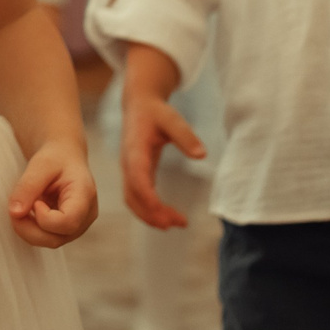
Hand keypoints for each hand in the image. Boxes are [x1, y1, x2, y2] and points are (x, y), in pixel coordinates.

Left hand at [9, 140, 97, 248]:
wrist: (65, 157)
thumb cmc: (56, 157)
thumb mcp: (40, 164)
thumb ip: (27, 187)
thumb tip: (14, 213)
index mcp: (85, 195)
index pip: (68, 222)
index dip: (44, 217)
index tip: (35, 201)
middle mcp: (86, 215)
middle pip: (57, 238)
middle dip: (29, 228)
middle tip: (17, 208)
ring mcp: (79, 225)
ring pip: (51, 242)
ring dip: (29, 229)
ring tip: (24, 206)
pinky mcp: (68, 230)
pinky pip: (48, 238)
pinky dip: (32, 229)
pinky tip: (29, 211)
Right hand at [121, 94, 204, 230]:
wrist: (138, 105)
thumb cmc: (156, 112)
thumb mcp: (172, 119)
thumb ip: (186, 136)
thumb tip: (202, 155)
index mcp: (135, 151)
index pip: (138, 179)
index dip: (149, 198)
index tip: (165, 214)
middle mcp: (127, 164)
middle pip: (133, 196)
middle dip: (152, 214)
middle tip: (178, 223)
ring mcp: (128, 171)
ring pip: (132, 200)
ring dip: (150, 216)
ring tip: (176, 224)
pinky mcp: (134, 174)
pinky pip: (137, 197)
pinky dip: (149, 210)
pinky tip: (167, 216)